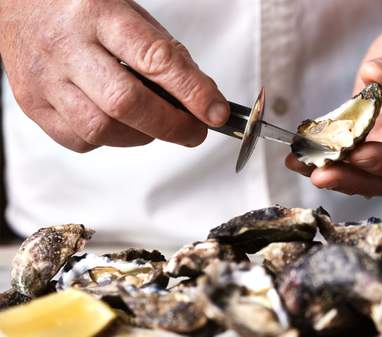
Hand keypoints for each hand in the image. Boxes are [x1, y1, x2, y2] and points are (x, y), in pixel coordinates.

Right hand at [0, 0, 228, 151]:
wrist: (19, 2)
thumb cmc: (81, 7)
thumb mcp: (129, 12)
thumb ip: (163, 52)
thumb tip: (200, 95)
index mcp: (99, 13)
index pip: (155, 59)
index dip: (193, 92)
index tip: (217, 112)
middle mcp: (68, 46)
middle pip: (126, 103)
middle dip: (171, 125)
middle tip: (195, 131)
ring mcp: (45, 78)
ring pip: (101, 128)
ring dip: (142, 136)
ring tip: (155, 124)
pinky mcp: (32, 103)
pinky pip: (79, 140)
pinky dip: (110, 140)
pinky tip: (118, 123)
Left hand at [286, 19, 381, 196]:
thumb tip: (373, 75)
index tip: (357, 156)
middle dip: (353, 178)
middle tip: (320, 174)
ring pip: (367, 176)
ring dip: (335, 174)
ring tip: (302, 165)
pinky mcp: (375, 145)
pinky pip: (351, 159)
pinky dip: (327, 159)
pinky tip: (300, 156)